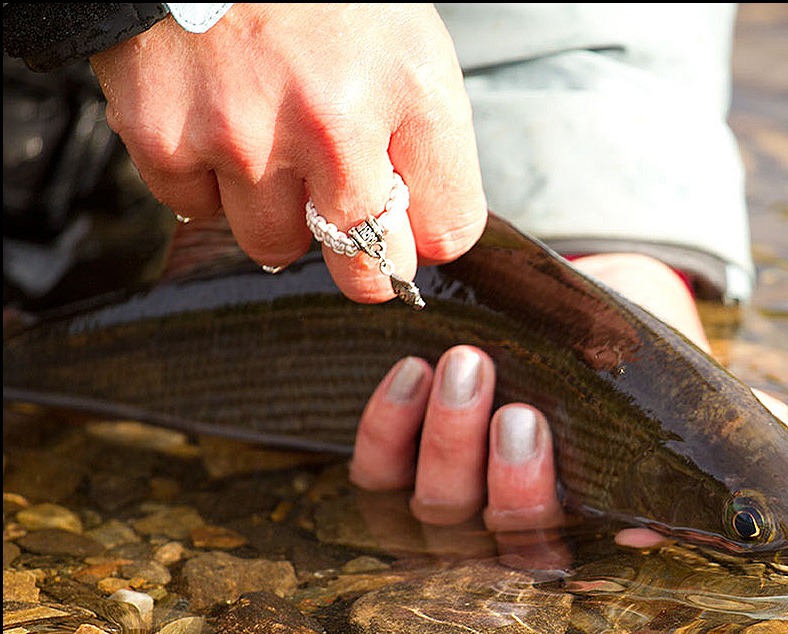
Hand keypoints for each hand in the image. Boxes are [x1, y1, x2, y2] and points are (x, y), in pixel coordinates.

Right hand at [90, 4, 485, 302]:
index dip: (429, 235)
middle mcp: (331, 125)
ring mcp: (244, 138)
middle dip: (366, 260)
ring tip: (273, 147)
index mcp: (409, 91)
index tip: (412, 227)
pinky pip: (196, 208)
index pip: (448, 232)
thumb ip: (422, 137)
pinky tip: (215, 121)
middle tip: (351, 223)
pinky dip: (207, 179)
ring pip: (276, 245)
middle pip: (366, 267)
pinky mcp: (166, 139)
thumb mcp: (404, 41)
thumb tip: (419, 230)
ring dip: (280, 213)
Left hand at [348, 254, 787, 540]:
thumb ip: (733, 414)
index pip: (585, 558)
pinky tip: (411, 371)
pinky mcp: (397, 465)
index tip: (625, 509)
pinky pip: (377, 468)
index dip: (602, 537)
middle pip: (498, 534)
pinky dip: (388, 426)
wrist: (565, 332)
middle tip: (522, 411)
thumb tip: (779, 422)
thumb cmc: (626, 376)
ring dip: (447, 438)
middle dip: (509, 478)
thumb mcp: (685, 393)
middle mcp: (510, 532)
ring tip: (467, 366)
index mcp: (584, 532)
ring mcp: (448, 502)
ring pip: (432, 502)